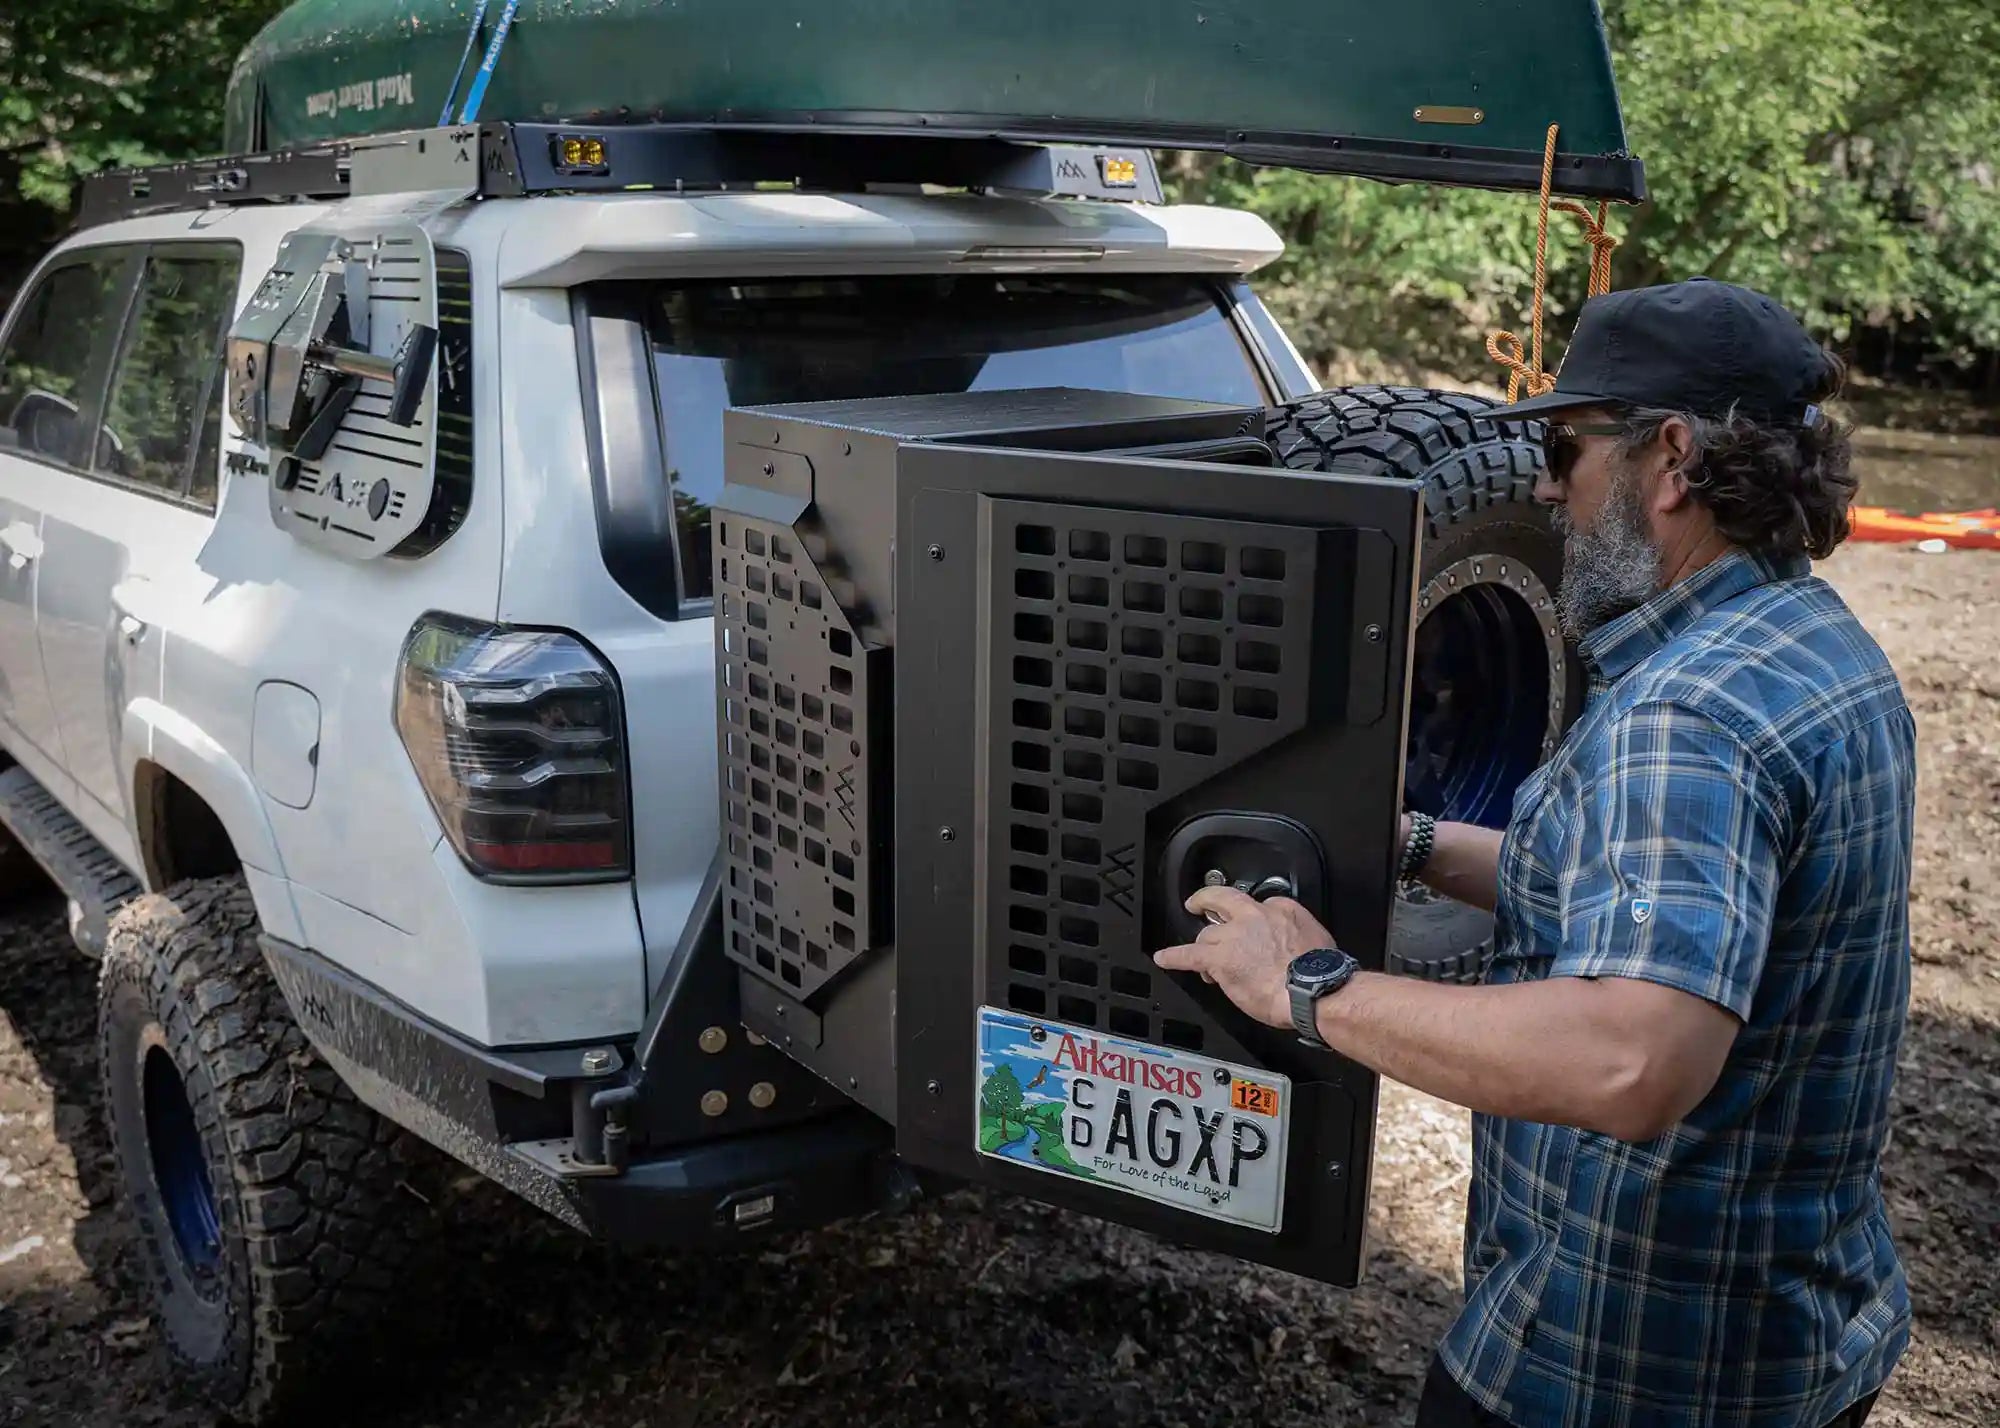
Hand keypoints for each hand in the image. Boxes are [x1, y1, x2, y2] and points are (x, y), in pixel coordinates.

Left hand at [1152, 887, 1336, 1030]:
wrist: (1312, 991)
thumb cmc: (1319, 974)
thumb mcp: (1318, 939)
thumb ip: (1297, 935)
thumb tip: (1291, 945)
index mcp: (1282, 910)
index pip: (1260, 906)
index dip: (1252, 919)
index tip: (1250, 928)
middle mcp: (1255, 916)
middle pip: (1223, 902)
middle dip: (1208, 901)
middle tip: (1200, 904)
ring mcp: (1234, 935)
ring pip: (1207, 935)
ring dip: (1205, 948)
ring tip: (1202, 962)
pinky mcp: (1218, 957)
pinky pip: (1189, 954)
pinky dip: (1174, 956)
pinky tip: (1164, 957)